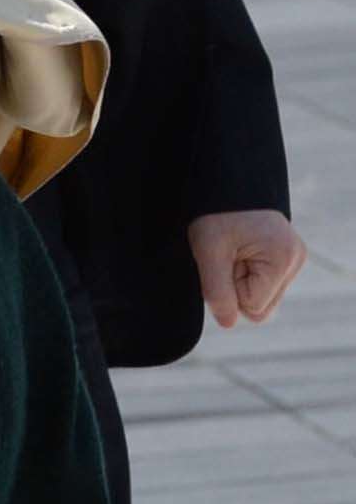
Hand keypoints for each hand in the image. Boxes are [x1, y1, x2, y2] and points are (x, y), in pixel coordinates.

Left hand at [189, 210, 306, 327]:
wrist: (224, 178)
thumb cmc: (215, 212)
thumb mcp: (208, 250)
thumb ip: (217, 291)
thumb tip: (228, 324)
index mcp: (282, 259)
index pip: (251, 307)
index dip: (227, 289)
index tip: (221, 260)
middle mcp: (295, 260)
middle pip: (260, 306)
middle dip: (235, 286)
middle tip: (224, 256)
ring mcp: (292, 258)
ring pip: (260, 295)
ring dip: (238, 278)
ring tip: (230, 250)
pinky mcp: (284, 256)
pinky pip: (262, 282)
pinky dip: (245, 270)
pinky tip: (238, 249)